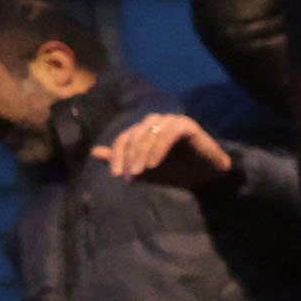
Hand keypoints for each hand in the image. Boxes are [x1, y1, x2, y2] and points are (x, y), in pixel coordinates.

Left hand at [99, 109, 241, 193]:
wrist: (206, 179)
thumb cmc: (177, 173)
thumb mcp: (145, 170)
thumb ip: (123, 160)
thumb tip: (94, 151)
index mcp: (144, 130)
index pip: (123, 138)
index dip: (116, 155)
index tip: (116, 175)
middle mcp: (156, 122)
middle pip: (133, 135)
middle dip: (128, 156)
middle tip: (128, 175)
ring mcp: (171, 121)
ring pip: (148, 133)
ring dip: (140, 153)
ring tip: (140, 172)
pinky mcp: (185, 125)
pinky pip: (166, 135)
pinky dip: (157, 150)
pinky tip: (153, 165)